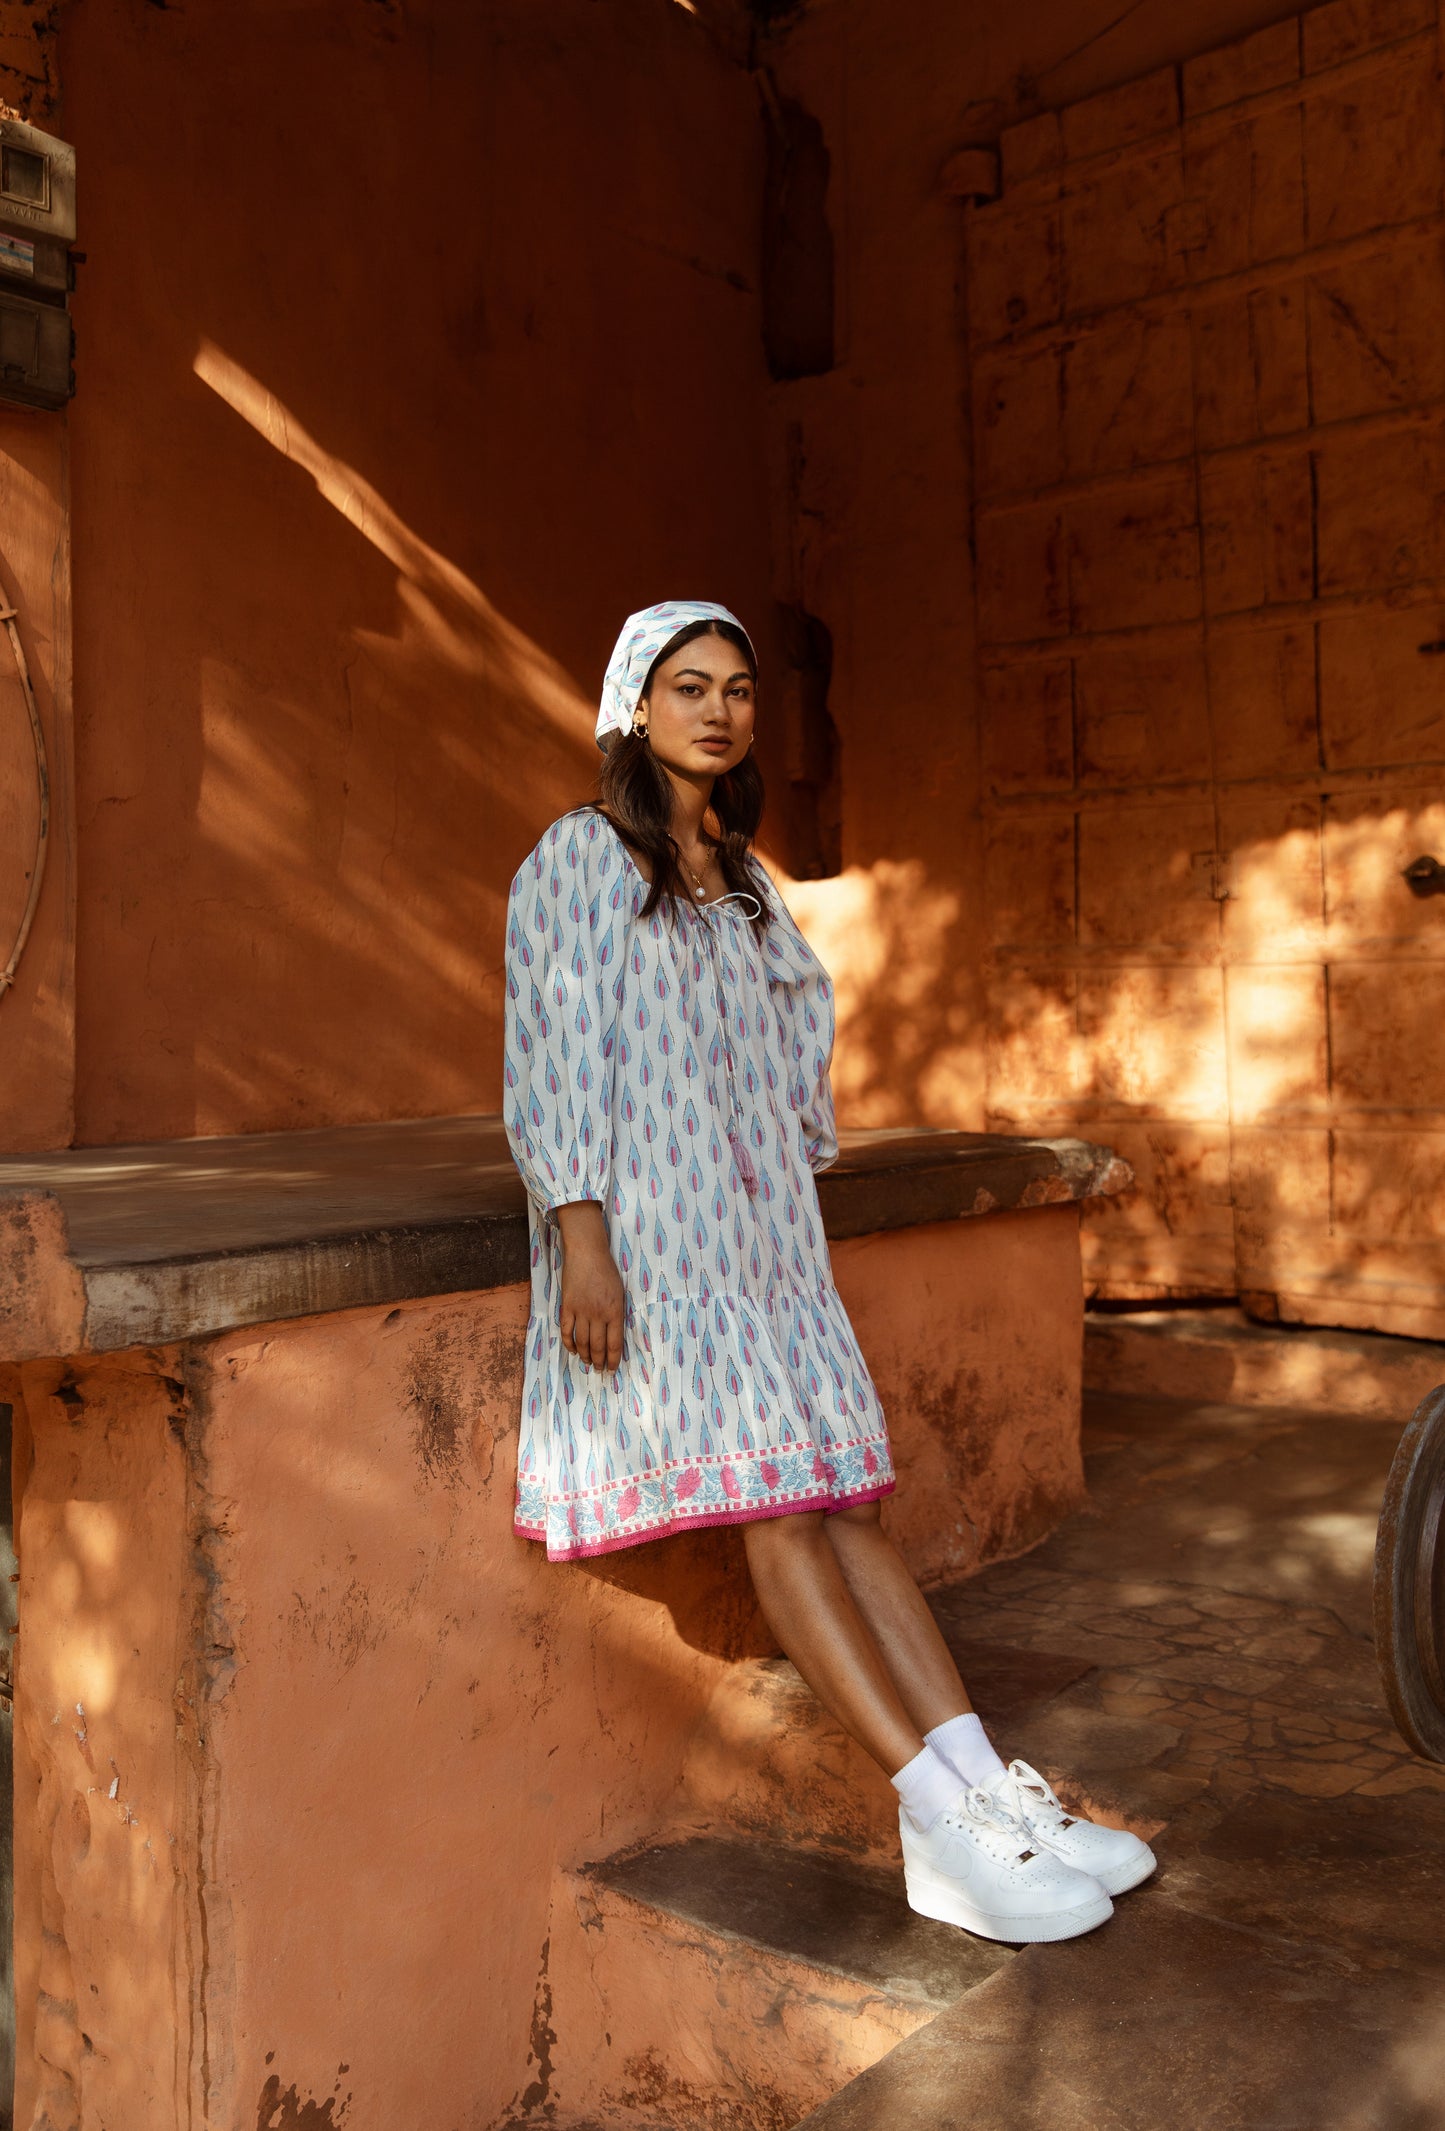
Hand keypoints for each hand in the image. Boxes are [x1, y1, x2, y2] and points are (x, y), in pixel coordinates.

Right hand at [555, 1200, 624, 1372]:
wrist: (587, 1253)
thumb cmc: (607, 1271)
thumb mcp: (620, 1292)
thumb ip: (617, 1314)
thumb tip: (615, 1335)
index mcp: (615, 1311)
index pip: (614, 1344)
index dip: (613, 1360)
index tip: (612, 1370)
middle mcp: (598, 1314)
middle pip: (598, 1346)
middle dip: (599, 1362)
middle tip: (599, 1370)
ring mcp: (581, 1311)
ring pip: (582, 1342)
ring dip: (585, 1355)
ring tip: (587, 1363)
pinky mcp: (567, 1306)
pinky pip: (566, 1331)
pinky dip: (569, 1344)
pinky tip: (573, 1350)